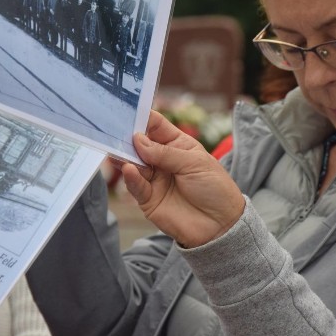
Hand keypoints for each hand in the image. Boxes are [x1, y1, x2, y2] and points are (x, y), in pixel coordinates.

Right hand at [121, 111, 244, 247]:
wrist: (221, 225)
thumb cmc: (214, 188)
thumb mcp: (194, 163)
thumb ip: (165, 153)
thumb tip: (137, 139)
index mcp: (176, 144)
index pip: (155, 126)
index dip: (142, 117)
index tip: (127, 110)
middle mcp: (162, 159)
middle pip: (139, 144)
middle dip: (127, 137)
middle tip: (114, 130)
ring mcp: (154, 178)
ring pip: (133, 163)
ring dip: (125, 156)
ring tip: (118, 150)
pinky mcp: (148, 199)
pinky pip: (136, 185)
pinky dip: (130, 177)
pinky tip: (129, 169)